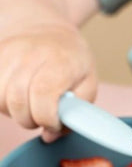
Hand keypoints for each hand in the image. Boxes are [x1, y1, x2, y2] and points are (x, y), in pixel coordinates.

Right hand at [0, 24, 96, 141]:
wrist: (48, 30)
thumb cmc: (72, 60)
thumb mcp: (88, 83)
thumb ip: (75, 112)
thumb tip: (50, 135)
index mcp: (60, 61)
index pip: (43, 95)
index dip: (47, 118)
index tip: (55, 122)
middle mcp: (30, 54)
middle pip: (17, 101)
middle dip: (30, 120)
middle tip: (42, 116)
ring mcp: (7, 53)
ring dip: (14, 112)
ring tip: (29, 104)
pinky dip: (1, 102)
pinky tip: (16, 97)